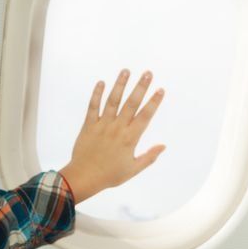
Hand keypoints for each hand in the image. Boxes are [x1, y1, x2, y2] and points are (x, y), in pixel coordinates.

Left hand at [59, 69, 165, 204]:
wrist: (84, 177)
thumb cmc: (109, 175)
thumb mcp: (133, 169)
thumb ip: (149, 157)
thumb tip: (163, 146)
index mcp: (130, 139)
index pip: (145, 116)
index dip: (153, 102)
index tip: (160, 90)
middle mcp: (117, 129)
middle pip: (131, 104)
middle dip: (140, 87)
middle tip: (148, 73)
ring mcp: (102, 125)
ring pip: (113, 101)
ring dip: (120, 85)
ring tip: (126, 71)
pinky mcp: (89, 126)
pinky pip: (93, 107)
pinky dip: (96, 94)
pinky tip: (101, 82)